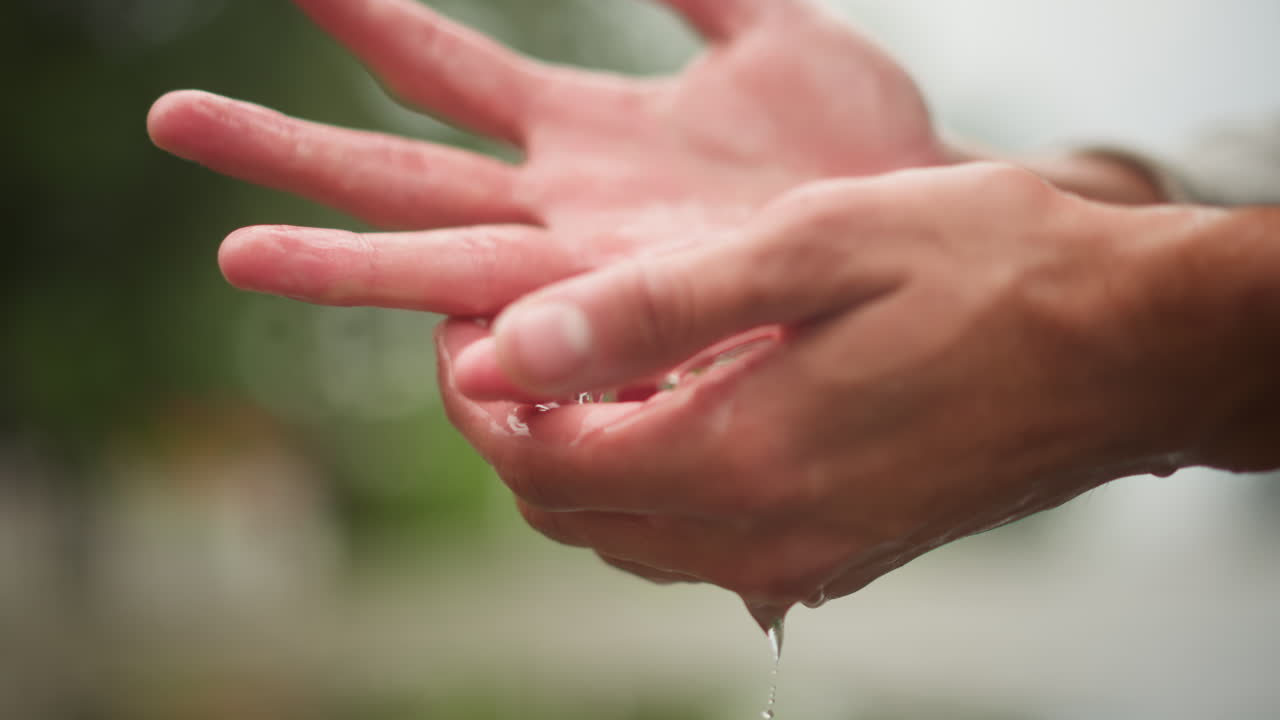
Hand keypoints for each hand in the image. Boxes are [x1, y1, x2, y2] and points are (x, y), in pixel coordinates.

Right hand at [147, 0, 945, 316]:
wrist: (927, 242)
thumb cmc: (856, 148)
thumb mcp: (778, 33)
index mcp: (581, 132)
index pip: (441, 72)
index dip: (361, 18)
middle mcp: (562, 208)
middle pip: (398, 175)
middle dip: (288, 149)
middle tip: (176, 123)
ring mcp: (593, 273)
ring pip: (439, 260)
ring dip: (336, 255)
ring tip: (231, 245)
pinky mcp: (640, 321)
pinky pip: (543, 329)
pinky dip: (481, 340)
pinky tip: (437, 353)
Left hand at [438, 163, 1267, 614]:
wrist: (1131, 347)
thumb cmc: (985, 272)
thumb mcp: (806, 250)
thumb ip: (645, 309)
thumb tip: (511, 347)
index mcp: (740, 461)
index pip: (541, 461)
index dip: (476, 399)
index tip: (464, 330)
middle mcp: (764, 538)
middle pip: (573, 513)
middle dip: (514, 431)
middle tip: (514, 340)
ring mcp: (806, 558)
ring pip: (631, 535)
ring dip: (582, 457)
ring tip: (590, 365)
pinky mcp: (843, 552)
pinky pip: (703, 541)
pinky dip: (654, 480)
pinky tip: (677, 407)